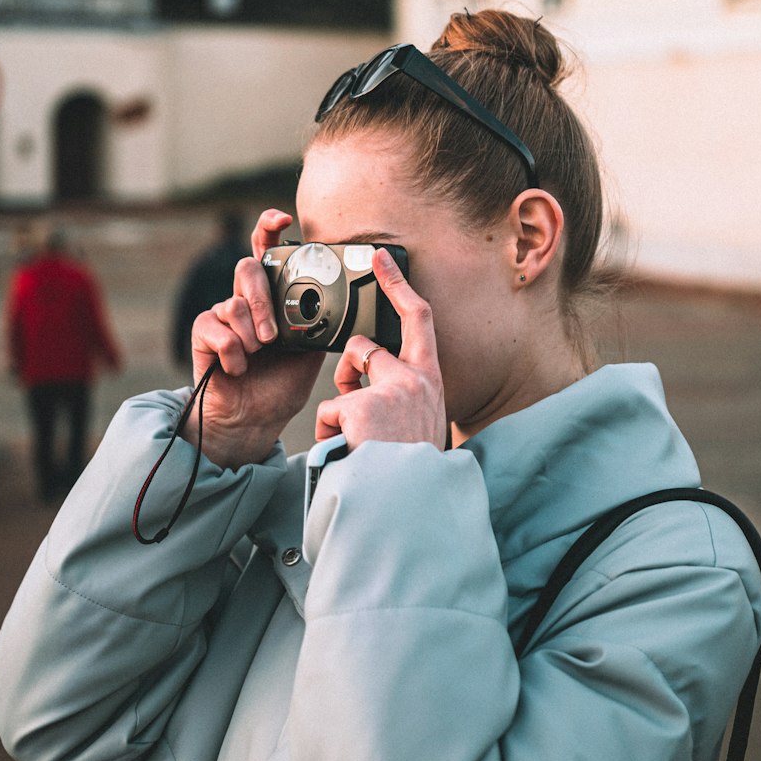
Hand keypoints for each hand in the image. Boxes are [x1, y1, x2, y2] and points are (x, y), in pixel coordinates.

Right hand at [183, 209, 323, 467]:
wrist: (255, 419)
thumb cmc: (282, 383)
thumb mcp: (311, 350)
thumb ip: (317, 321)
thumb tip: (339, 301)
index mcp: (274, 296)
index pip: (267, 251)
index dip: (270, 227)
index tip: (283, 218)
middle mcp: (246, 299)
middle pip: (247, 269)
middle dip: (261, 299)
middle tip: (272, 336)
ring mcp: (223, 315)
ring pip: (234, 303)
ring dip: (250, 335)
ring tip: (257, 356)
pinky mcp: (203, 332)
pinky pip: (216, 327)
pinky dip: (232, 352)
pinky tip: (238, 368)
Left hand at [314, 248, 445, 451]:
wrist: (410, 502)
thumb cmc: (411, 469)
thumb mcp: (419, 423)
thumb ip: (399, 397)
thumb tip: (360, 383)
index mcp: (431, 380)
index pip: (419, 318)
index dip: (398, 283)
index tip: (380, 257)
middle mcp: (414, 378)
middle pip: (365, 348)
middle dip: (350, 370)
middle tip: (355, 405)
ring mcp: (388, 390)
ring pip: (343, 380)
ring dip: (340, 411)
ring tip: (356, 444)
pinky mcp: (360, 406)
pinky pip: (328, 413)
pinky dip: (330, 436)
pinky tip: (346, 454)